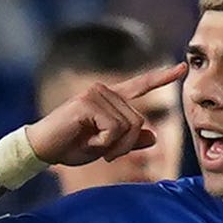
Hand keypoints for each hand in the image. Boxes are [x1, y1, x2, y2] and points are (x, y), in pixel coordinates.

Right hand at [21, 63, 186, 167]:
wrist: (40, 149)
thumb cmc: (70, 147)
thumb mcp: (105, 147)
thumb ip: (129, 141)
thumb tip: (153, 136)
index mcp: (109, 99)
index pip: (141, 85)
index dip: (162, 77)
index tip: (182, 68)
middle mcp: (104, 90)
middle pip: (138, 120)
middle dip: (126, 145)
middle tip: (106, 154)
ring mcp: (95, 94)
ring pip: (128, 127)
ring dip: (114, 147)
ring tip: (93, 147)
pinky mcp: (87, 103)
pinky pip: (114, 129)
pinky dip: (104, 144)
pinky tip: (87, 143)